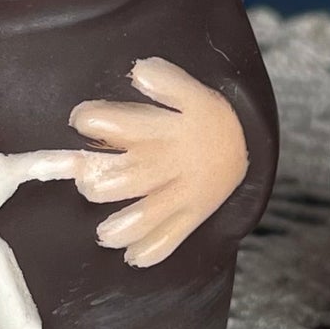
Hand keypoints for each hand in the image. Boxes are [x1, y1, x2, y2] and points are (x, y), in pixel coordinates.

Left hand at [69, 58, 248, 267]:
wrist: (249, 144)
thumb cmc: (206, 117)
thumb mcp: (192, 90)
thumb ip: (166, 81)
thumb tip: (139, 72)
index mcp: (166, 128)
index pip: (124, 123)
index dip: (95, 121)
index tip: (81, 120)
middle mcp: (172, 162)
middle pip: (131, 176)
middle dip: (100, 182)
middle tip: (85, 180)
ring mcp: (183, 193)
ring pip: (150, 214)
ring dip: (125, 225)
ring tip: (105, 232)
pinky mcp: (192, 215)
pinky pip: (173, 236)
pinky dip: (154, 249)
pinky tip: (134, 256)